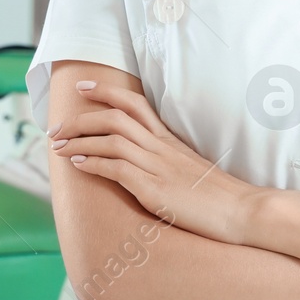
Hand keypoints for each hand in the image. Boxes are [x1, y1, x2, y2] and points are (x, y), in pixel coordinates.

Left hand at [48, 80, 257, 243]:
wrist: (242, 211)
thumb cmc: (218, 195)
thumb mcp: (189, 168)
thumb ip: (167, 159)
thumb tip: (145, 161)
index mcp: (169, 140)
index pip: (134, 103)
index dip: (106, 92)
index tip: (82, 88)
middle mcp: (161, 147)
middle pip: (115, 116)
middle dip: (81, 117)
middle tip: (57, 126)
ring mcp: (158, 166)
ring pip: (111, 139)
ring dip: (79, 140)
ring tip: (58, 146)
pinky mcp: (155, 189)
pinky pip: (118, 168)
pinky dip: (94, 163)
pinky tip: (78, 165)